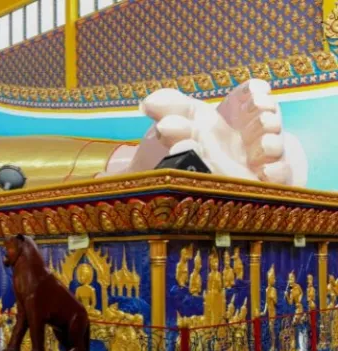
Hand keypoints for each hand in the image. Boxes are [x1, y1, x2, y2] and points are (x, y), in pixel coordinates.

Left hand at [133, 79, 306, 186]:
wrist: (210, 176)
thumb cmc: (203, 141)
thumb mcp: (187, 122)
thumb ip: (170, 109)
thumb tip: (146, 103)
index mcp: (237, 111)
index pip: (252, 94)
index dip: (255, 92)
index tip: (255, 91)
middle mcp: (254, 131)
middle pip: (267, 117)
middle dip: (265, 113)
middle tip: (258, 111)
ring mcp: (263, 157)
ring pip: (275, 146)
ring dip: (271, 142)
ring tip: (262, 145)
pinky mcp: (266, 183)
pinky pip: (281, 175)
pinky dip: (277, 172)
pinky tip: (265, 172)